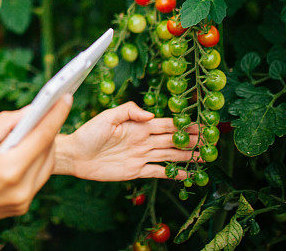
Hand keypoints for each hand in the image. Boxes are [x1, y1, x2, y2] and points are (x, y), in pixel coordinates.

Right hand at [0, 95, 72, 238]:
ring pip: (46, 166)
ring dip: (45, 146)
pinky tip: (29, 150)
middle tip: (50, 109)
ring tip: (40, 128)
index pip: (43, 136)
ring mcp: (23, 201)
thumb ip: (6, 124)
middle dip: (50, 128)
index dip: (56, 114)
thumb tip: (30, 111)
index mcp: (9, 169)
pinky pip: (37, 179)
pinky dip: (36, 162)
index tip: (66, 97)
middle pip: (48, 151)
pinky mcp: (22, 208)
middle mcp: (22, 188)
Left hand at [55, 101, 198, 180]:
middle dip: (190, 140)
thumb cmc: (88, 133)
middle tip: (210, 142)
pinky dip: (172, 173)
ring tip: (203, 157)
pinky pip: (157, 171)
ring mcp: (140, 156)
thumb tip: (151, 115)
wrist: (75, 155)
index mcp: (138, 126)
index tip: (200, 125)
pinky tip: (185, 174)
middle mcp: (143, 140)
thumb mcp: (107, 117)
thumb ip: (129, 111)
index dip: (182, 125)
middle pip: (171, 140)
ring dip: (185, 156)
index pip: (165, 124)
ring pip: (168, 155)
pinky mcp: (135, 170)